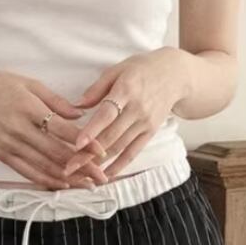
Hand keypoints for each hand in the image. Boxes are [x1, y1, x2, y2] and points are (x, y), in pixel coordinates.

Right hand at [0, 67, 110, 189]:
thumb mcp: (29, 83)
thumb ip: (56, 100)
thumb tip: (80, 116)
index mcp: (29, 108)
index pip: (63, 130)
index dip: (84, 143)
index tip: (102, 152)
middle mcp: (19, 129)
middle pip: (57, 153)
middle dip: (82, 167)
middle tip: (102, 177)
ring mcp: (9, 144)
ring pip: (43, 167)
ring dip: (68, 179)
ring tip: (87, 185)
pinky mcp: (1, 155)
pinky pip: (26, 172)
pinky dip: (45, 180)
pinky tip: (61, 185)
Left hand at [62, 47, 189, 179]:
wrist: (175, 75)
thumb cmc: (142, 69)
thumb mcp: (118, 69)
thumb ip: (97, 88)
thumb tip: (76, 105)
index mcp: (126, 90)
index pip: (106, 114)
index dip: (92, 130)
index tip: (77, 144)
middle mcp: (137, 109)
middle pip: (110, 135)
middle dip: (88, 154)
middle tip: (69, 167)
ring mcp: (145, 123)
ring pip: (120, 147)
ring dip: (101, 163)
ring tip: (82, 174)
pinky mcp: (151, 132)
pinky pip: (134, 152)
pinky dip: (120, 165)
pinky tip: (106, 175)